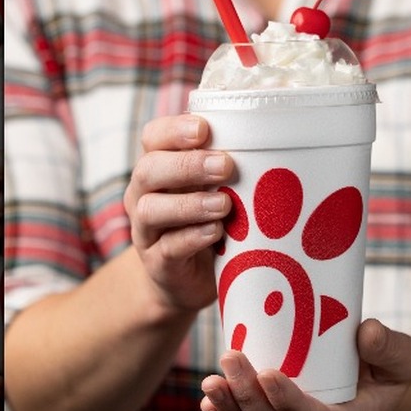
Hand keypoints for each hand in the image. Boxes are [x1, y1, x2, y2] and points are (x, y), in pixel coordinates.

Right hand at [124, 115, 233, 313]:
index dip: (174, 130)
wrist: (185, 280)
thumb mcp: (211, 189)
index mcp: (158, 169)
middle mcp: (144, 196)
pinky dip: (192, 238)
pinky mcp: (159, 264)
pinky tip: (216, 232)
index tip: (204, 129)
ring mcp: (147, 232)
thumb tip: (267, 141)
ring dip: (190, 204)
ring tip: (224, 205)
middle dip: (187, 165)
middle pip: (148, 170)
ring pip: (152, 210)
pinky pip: (168, 248)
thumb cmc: (204, 221)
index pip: (153, 137)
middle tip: (225, 165)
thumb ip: (222, 168)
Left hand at [199, 319, 410, 410]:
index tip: (268, 374)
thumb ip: (389, 347)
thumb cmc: (389, 367)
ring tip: (209, 380)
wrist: (376, 383)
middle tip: (231, 359)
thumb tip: (366, 333)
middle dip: (248, 398)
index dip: (289, 403)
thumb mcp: (404, 356)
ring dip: (230, 407)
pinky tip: (208, 400)